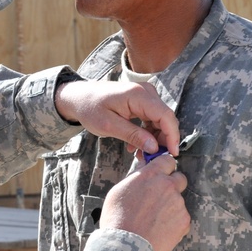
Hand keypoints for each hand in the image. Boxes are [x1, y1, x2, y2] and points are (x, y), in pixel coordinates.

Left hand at [55, 80, 178, 154]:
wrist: (79, 97)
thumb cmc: (90, 108)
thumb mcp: (109, 125)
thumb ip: (133, 135)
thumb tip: (155, 148)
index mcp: (138, 95)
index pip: (165, 115)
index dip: (172, 136)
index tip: (172, 154)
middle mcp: (145, 92)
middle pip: (165, 118)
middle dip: (163, 140)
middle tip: (152, 158)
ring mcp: (145, 95)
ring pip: (160, 120)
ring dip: (154, 139)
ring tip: (141, 155)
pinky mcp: (142, 101)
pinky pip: (152, 119)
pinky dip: (148, 133)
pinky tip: (136, 146)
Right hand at [99, 154, 189, 250]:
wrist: (127, 245)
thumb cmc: (117, 218)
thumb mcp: (119, 190)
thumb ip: (136, 176)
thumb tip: (145, 166)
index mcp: (151, 175)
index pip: (168, 160)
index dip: (165, 167)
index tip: (161, 173)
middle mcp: (168, 186)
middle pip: (180, 178)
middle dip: (172, 185)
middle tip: (159, 197)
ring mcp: (178, 203)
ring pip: (178, 201)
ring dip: (170, 206)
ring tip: (153, 220)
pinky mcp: (184, 221)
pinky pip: (181, 217)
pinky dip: (174, 222)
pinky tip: (159, 229)